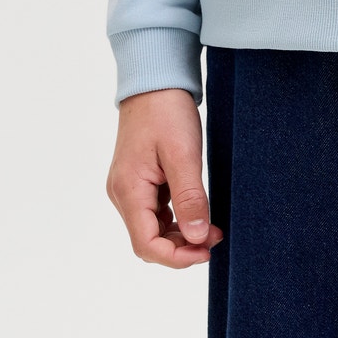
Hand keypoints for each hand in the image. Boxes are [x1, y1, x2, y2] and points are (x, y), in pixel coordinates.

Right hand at [106, 88, 224, 266]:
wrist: (154, 80)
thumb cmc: (167, 112)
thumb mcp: (184, 154)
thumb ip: (189, 198)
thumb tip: (196, 238)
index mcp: (128, 190)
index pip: (146, 244)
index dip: (176, 257)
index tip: (206, 251)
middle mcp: (122, 193)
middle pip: (147, 240)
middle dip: (181, 247)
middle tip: (214, 237)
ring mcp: (128, 186)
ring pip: (151, 227)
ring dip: (179, 234)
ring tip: (210, 226)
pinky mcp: (137, 179)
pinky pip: (153, 211)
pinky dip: (175, 218)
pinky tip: (195, 210)